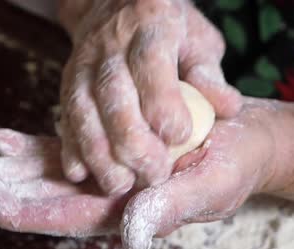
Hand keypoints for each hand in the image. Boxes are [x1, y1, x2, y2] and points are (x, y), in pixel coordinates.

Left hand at [0, 100, 280, 248]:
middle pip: (43, 198)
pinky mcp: (109, 150)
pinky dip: (30, 146)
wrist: (244, 142)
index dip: (21, 209)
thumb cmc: (233, 168)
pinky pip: (62, 151)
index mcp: (127, 213)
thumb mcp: (209, 189)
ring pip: (44, 175)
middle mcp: (109, 198)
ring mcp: (106, 174)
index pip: (63, 217)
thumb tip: (131, 241)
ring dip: (4, 169)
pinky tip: (3, 139)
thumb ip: (169, 211)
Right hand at [57, 0, 241, 194]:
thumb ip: (209, 74)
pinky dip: (71, 149)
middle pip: (114, 97)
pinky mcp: (67, 84)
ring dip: (99, 154)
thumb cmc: (169, 30)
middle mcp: (110, 45)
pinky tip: (82, 174)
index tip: (181, 137)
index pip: (151, 67)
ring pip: (83, 112)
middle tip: (153, 175)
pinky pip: (65, 119)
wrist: (115, 7)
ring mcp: (83, 65)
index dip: (164, 106)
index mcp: (150, 26)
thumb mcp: (198, 40)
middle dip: (132, 143)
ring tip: (119, 186)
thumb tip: (228, 107)